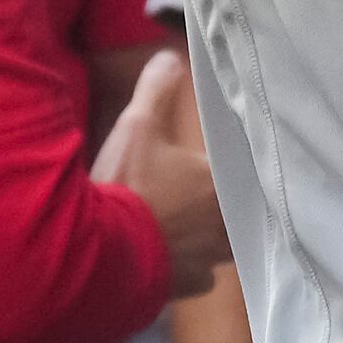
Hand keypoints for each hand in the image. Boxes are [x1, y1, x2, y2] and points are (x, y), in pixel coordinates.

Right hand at [93, 52, 225, 297]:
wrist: (99, 252)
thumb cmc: (126, 185)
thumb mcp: (138, 125)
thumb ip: (158, 89)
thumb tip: (172, 57)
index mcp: (220, 184)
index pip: (243, 172)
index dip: (234, 166)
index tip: (226, 162)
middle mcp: (224, 225)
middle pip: (240, 211)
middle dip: (228, 203)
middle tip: (213, 192)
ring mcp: (208, 258)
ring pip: (224, 244)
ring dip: (214, 235)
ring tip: (198, 224)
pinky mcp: (187, 285)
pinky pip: (202, 274)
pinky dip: (193, 266)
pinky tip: (178, 256)